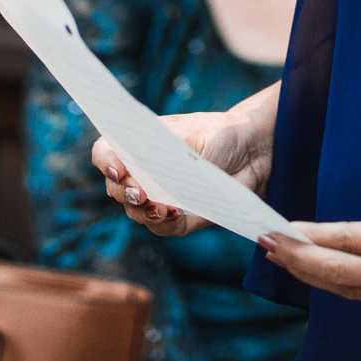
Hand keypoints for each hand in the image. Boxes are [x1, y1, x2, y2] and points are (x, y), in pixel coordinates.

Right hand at [92, 109, 267, 237]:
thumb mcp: (197, 134)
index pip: (105, 152)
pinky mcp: (178, 218)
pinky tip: (175, 214)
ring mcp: (159, 197)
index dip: (106, 162)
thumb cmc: (222, 134)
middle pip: (115, 188)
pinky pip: (162, 227)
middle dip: (125, 192)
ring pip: (135, 212)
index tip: (118, 169)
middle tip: (140, 192)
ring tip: (161, 206)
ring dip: (144, 211)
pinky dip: (164, 223)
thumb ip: (172, 154)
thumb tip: (153, 172)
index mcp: (140, 143)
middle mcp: (143, 172)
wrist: (255, 151)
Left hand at [262, 181, 360, 319]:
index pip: (347, 242)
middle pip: (342, 274)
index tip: (278, 230)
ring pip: (351, 290)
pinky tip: (319, 271)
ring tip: (283, 257)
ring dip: (315, 275)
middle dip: (300, 261)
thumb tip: (336, 243)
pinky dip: (342, 283)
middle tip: (267, 246)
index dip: (309, 238)